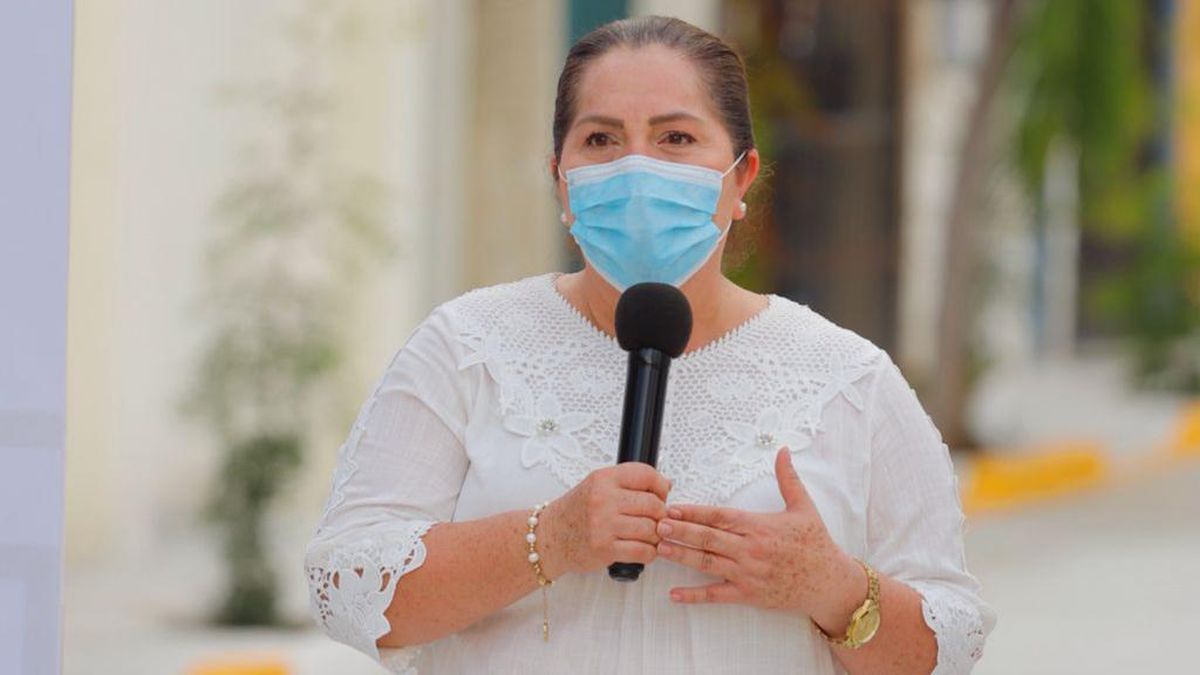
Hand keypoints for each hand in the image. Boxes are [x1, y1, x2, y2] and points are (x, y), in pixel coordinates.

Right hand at [539, 462, 670, 577]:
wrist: (550, 537)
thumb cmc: (576, 512)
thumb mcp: (597, 485)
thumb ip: (628, 483)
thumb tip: (666, 484)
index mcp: (603, 479)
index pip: (646, 474)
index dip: (660, 486)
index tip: (661, 495)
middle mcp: (603, 499)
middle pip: (653, 504)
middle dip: (660, 514)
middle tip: (655, 519)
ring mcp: (603, 525)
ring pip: (651, 529)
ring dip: (655, 535)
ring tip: (648, 535)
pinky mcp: (605, 549)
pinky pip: (642, 551)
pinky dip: (649, 552)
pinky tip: (642, 548)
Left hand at [654, 448, 862, 622]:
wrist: (830, 583)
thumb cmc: (816, 545)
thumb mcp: (804, 507)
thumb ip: (788, 478)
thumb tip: (782, 450)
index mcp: (759, 526)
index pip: (720, 516)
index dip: (694, 512)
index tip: (673, 507)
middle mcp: (750, 549)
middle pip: (708, 538)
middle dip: (681, 531)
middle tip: (657, 524)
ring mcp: (748, 573)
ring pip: (707, 563)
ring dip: (681, 556)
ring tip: (659, 548)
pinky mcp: (749, 594)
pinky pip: (716, 595)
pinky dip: (694, 595)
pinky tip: (674, 594)